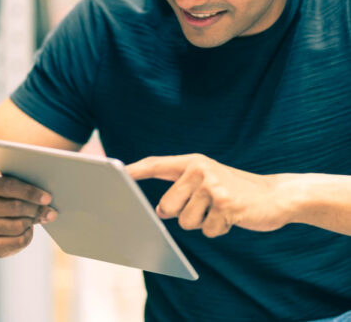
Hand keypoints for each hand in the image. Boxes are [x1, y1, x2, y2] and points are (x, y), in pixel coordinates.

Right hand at [0, 172, 56, 256]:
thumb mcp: (2, 182)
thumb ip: (20, 186)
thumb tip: (46, 201)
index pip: (9, 187)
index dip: (31, 193)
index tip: (47, 198)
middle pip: (15, 208)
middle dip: (36, 210)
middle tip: (50, 211)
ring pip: (16, 226)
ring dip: (32, 222)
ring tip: (37, 218)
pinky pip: (12, 244)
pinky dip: (26, 237)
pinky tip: (28, 230)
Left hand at [127, 154, 291, 237]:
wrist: (275, 196)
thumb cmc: (235, 191)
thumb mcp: (208, 181)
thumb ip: (181, 190)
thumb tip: (159, 210)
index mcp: (193, 162)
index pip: (157, 164)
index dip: (136, 170)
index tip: (118, 173)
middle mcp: (200, 170)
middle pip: (167, 206)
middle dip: (182, 214)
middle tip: (205, 205)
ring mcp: (213, 186)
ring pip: (186, 222)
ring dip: (203, 223)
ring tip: (221, 209)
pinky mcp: (226, 204)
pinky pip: (207, 231)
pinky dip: (219, 230)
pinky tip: (232, 217)